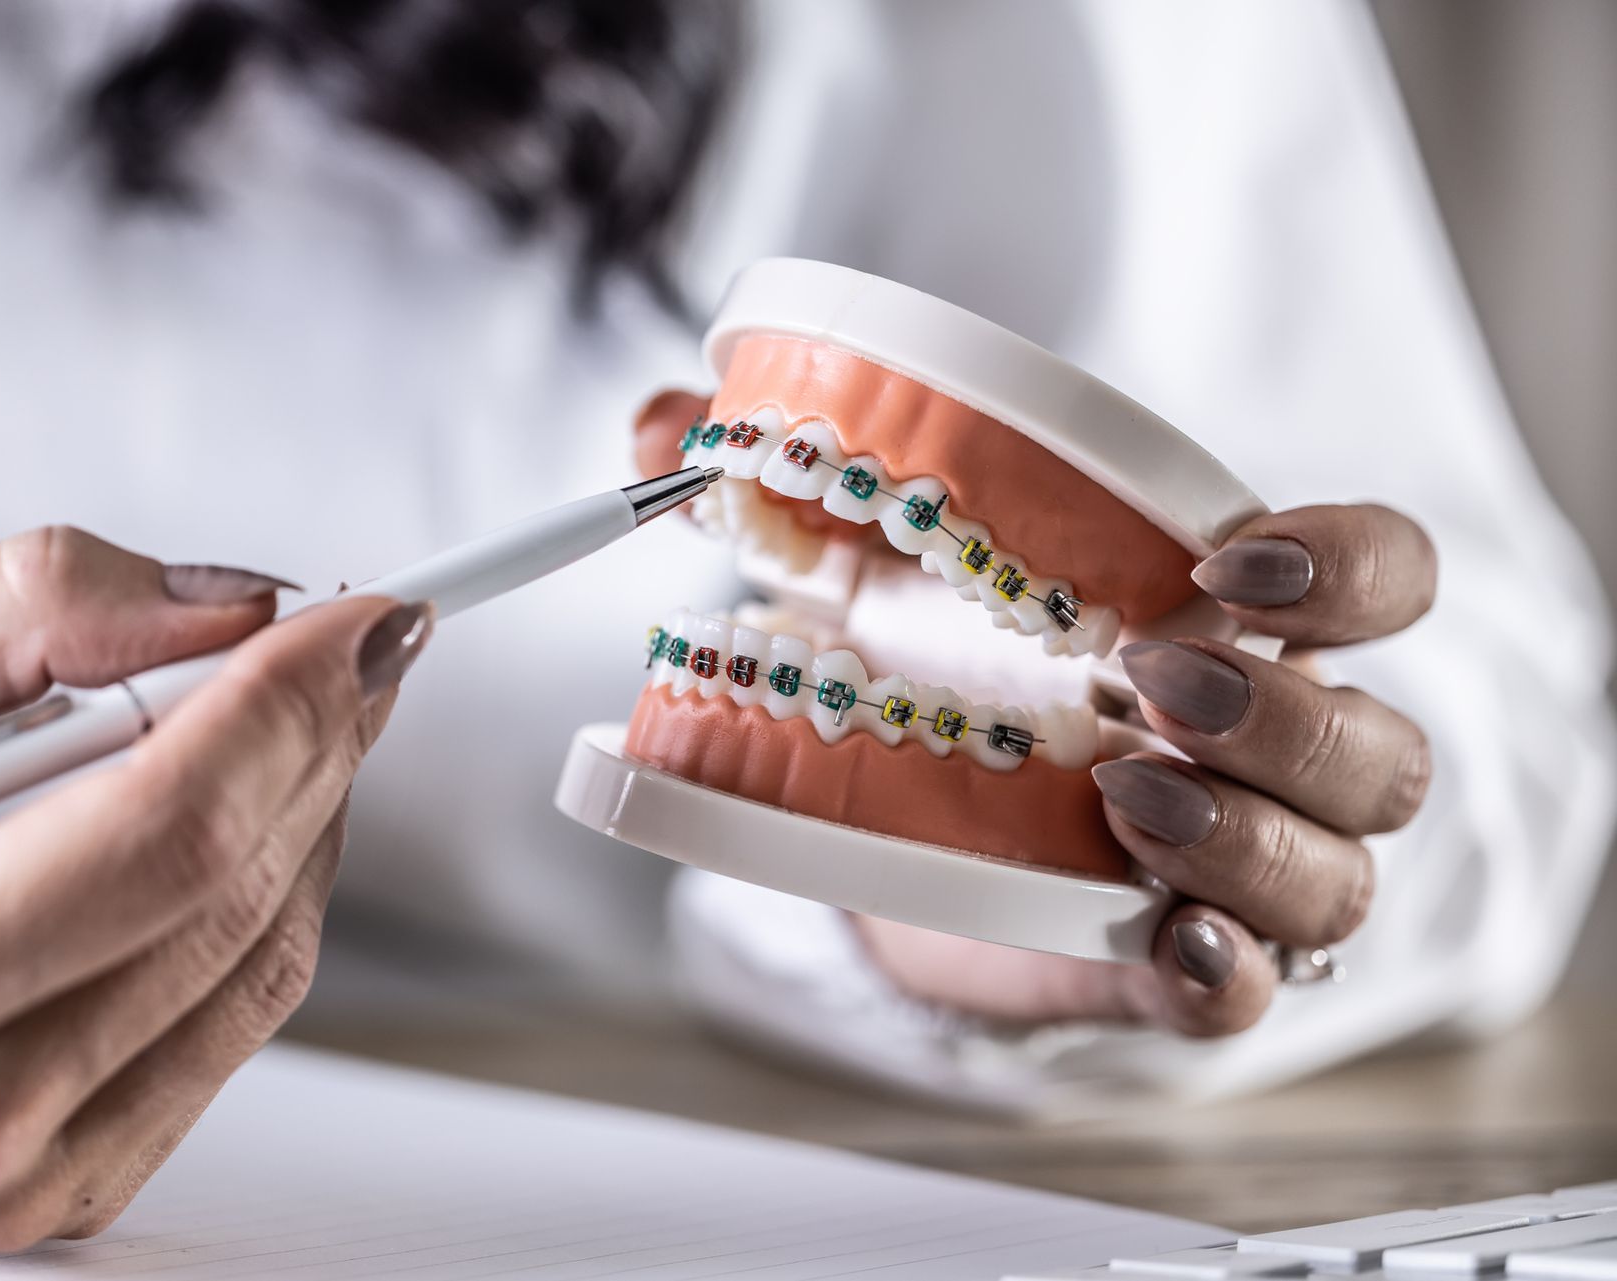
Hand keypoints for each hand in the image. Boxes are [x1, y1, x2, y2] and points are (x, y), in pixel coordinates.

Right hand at [0, 528, 430, 1248]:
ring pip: (268, 958)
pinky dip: (267, 901)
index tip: (360, 619)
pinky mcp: (70, 1185)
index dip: (289, 702)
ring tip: (289, 716)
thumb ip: (27, 612)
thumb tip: (229, 607)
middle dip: (318, 738)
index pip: (173, 830)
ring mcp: (25, 1173)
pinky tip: (241, 823)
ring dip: (308, 813)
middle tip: (347, 644)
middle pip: (238, 889)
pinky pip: (237, 1022)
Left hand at [633, 386, 1434, 1036]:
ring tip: (1122, 800)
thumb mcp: (874, 569)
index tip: (1234, 570)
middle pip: (1382, 751)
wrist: (902, 832)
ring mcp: (1232, 870)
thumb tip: (666, 419)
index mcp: (1227, 626)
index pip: (1382, 578)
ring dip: (1249, 840)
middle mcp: (1265, 752)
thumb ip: (791, 483)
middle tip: (1144, 684)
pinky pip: (1254, 992)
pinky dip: (1224, 971)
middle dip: (1287, 721)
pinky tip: (1166, 940)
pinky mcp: (1166, 970)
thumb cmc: (937, 674)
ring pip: (1340, 878)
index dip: (1349, 570)